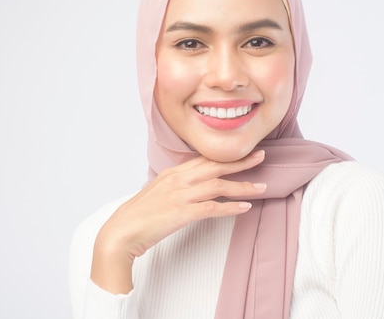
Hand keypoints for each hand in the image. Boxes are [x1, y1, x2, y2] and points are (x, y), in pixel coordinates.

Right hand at [90, 150, 266, 293]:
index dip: (226, 156)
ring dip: (242, 186)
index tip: (243, 152)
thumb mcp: (157, 192)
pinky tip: (244, 208)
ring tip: (261, 187)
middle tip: (261, 157)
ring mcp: (179, 195)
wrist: (122, 231)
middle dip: (240, 162)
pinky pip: (212, 208)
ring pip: (218, 186)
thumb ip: (175, 186)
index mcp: (172, 173)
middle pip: (215, 166)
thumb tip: (193, 186)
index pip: (204, 159)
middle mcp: (177, 180)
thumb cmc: (139, 215)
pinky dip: (231, 207)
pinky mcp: (181, 213)